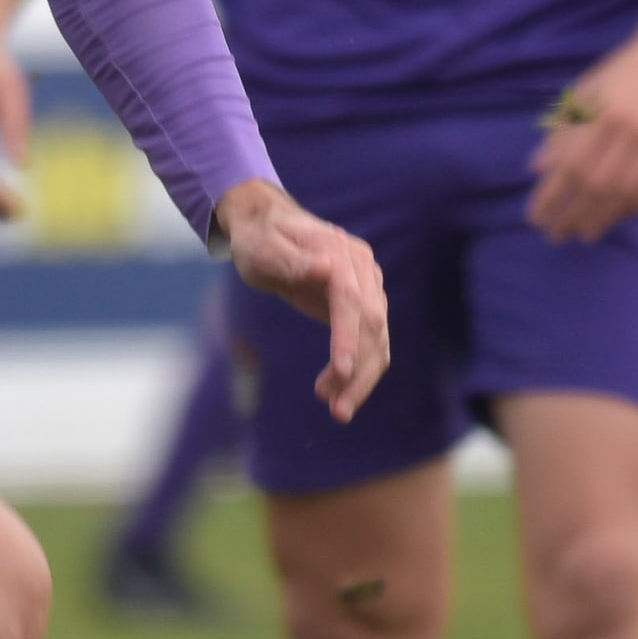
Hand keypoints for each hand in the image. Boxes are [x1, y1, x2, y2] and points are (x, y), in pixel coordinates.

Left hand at [217, 181, 386, 418]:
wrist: (268, 227)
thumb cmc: (260, 238)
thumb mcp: (263, 247)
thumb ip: (290, 258)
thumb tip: (325, 268)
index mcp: (342, 254)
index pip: (351, 299)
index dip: (348, 336)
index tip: (341, 371)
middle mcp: (363, 270)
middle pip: (372, 326)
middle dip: (358, 371)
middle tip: (337, 411)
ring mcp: (367, 288)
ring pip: (378, 341)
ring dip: (362, 379)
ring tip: (337, 411)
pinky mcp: (361, 306)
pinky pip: (369, 343)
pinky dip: (359, 371)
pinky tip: (338, 392)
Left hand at [526, 32, 637, 242]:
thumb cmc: (621, 74)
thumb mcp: (584, 91)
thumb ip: (562, 129)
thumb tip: (537, 169)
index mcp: (602, 109)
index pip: (570, 165)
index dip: (550, 196)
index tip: (534, 217)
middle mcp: (632, 125)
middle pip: (598, 185)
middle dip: (573, 215)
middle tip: (556, 234)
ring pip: (627, 193)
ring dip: (602, 219)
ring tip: (584, 233)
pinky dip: (633, 208)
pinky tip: (616, 216)